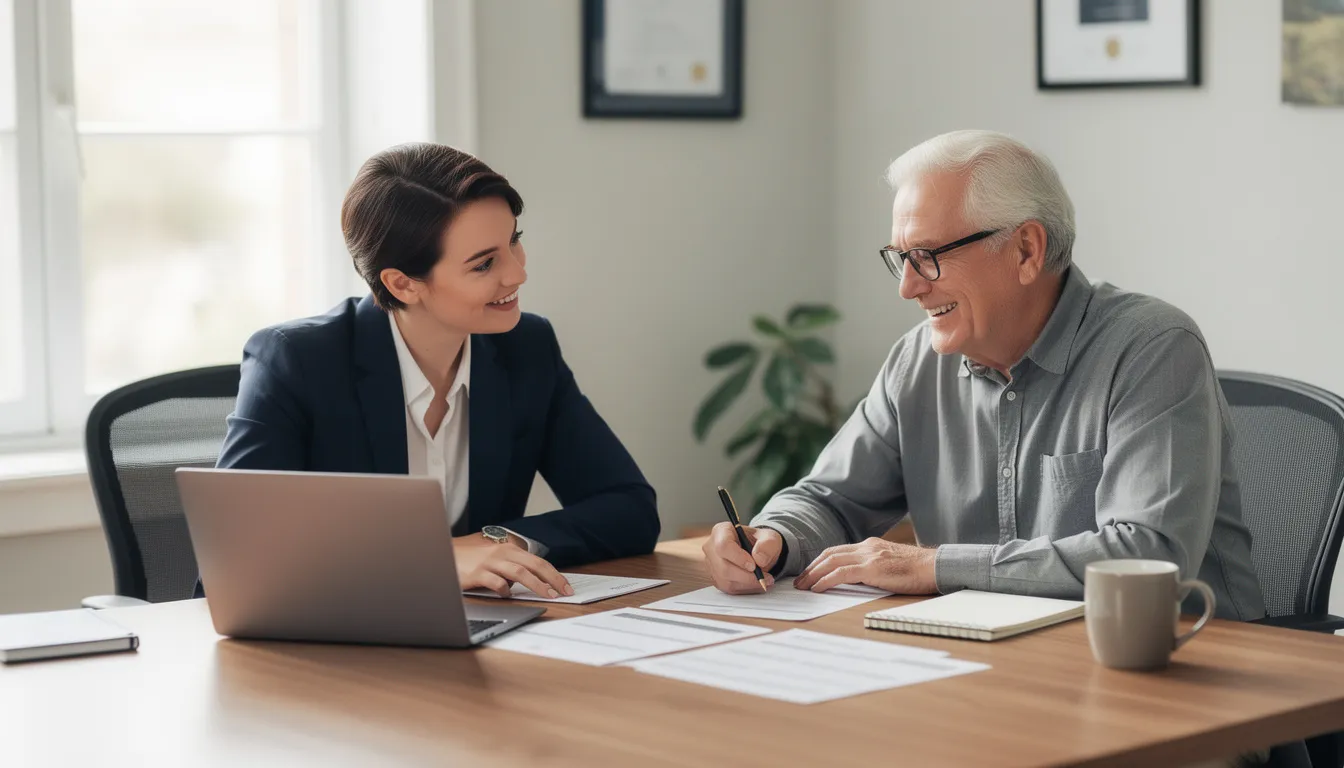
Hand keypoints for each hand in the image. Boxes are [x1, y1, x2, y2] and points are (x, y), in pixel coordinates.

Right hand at [454, 535, 572, 598]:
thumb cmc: (469, 558)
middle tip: (565, 591)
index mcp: (509, 549)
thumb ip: (511, 566)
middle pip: (534, 566)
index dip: (554, 574)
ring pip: (520, 573)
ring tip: (548, 595)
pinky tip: (508, 595)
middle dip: (553, 579)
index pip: (538, 562)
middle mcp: (502, 553)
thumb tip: (530, 581)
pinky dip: (505, 590)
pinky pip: (496, 583)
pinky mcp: (477, 573)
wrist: (442, 553)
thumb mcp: (494, 558)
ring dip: (537, 585)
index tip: (566, 586)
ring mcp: (490, 563)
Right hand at [702, 522, 780, 594]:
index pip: (723, 546)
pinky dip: (746, 588)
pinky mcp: (716, 579)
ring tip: (765, 580)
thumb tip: (759, 558)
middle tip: (766, 576)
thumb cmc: (760, 542)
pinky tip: (756, 583)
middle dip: (747, 576)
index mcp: (721, 531)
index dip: (738, 558)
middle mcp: (712, 548)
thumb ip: (768, 544)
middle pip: (724, 568)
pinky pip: (729, 589)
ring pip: (726, 581)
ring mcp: (712, 565)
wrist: (758, 552)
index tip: (754, 565)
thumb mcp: (770, 538)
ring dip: (748, 584)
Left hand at [793, 538, 937, 593]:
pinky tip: (818, 588)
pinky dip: (826, 580)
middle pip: (830, 554)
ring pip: (831, 562)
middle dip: (812, 568)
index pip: (838, 551)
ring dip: (814, 574)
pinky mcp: (872, 568)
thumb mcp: (892, 565)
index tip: (810, 573)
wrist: (936, 567)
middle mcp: (867, 547)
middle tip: (799, 581)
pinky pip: (841, 573)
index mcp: (871, 545)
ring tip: (803, 586)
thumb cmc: (919, 571)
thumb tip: (860, 580)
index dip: (820, 561)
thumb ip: (875, 568)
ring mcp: (869, 556)